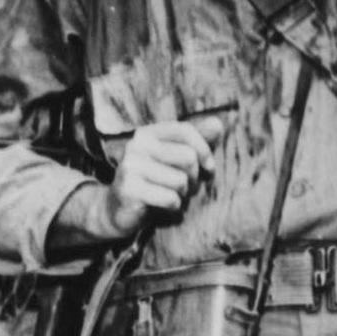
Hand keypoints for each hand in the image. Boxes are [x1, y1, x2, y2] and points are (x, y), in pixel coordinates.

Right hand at [56, 116, 225, 246]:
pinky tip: (164, 207)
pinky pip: (170, 198)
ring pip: (181, 180)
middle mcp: (136, 145)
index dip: (204, 150)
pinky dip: (174, 207)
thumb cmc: (154, 184)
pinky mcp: (128, 189)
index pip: (186, 130)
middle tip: (186, 189)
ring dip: (184, 195)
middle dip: (194, 178)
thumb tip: (218, 124)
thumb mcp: (176, 162)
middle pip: (188, 157)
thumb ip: (197, 143)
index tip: (209, 168)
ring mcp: (130, 166)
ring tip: (173, 197)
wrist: (118, 211)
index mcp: (148, 134)